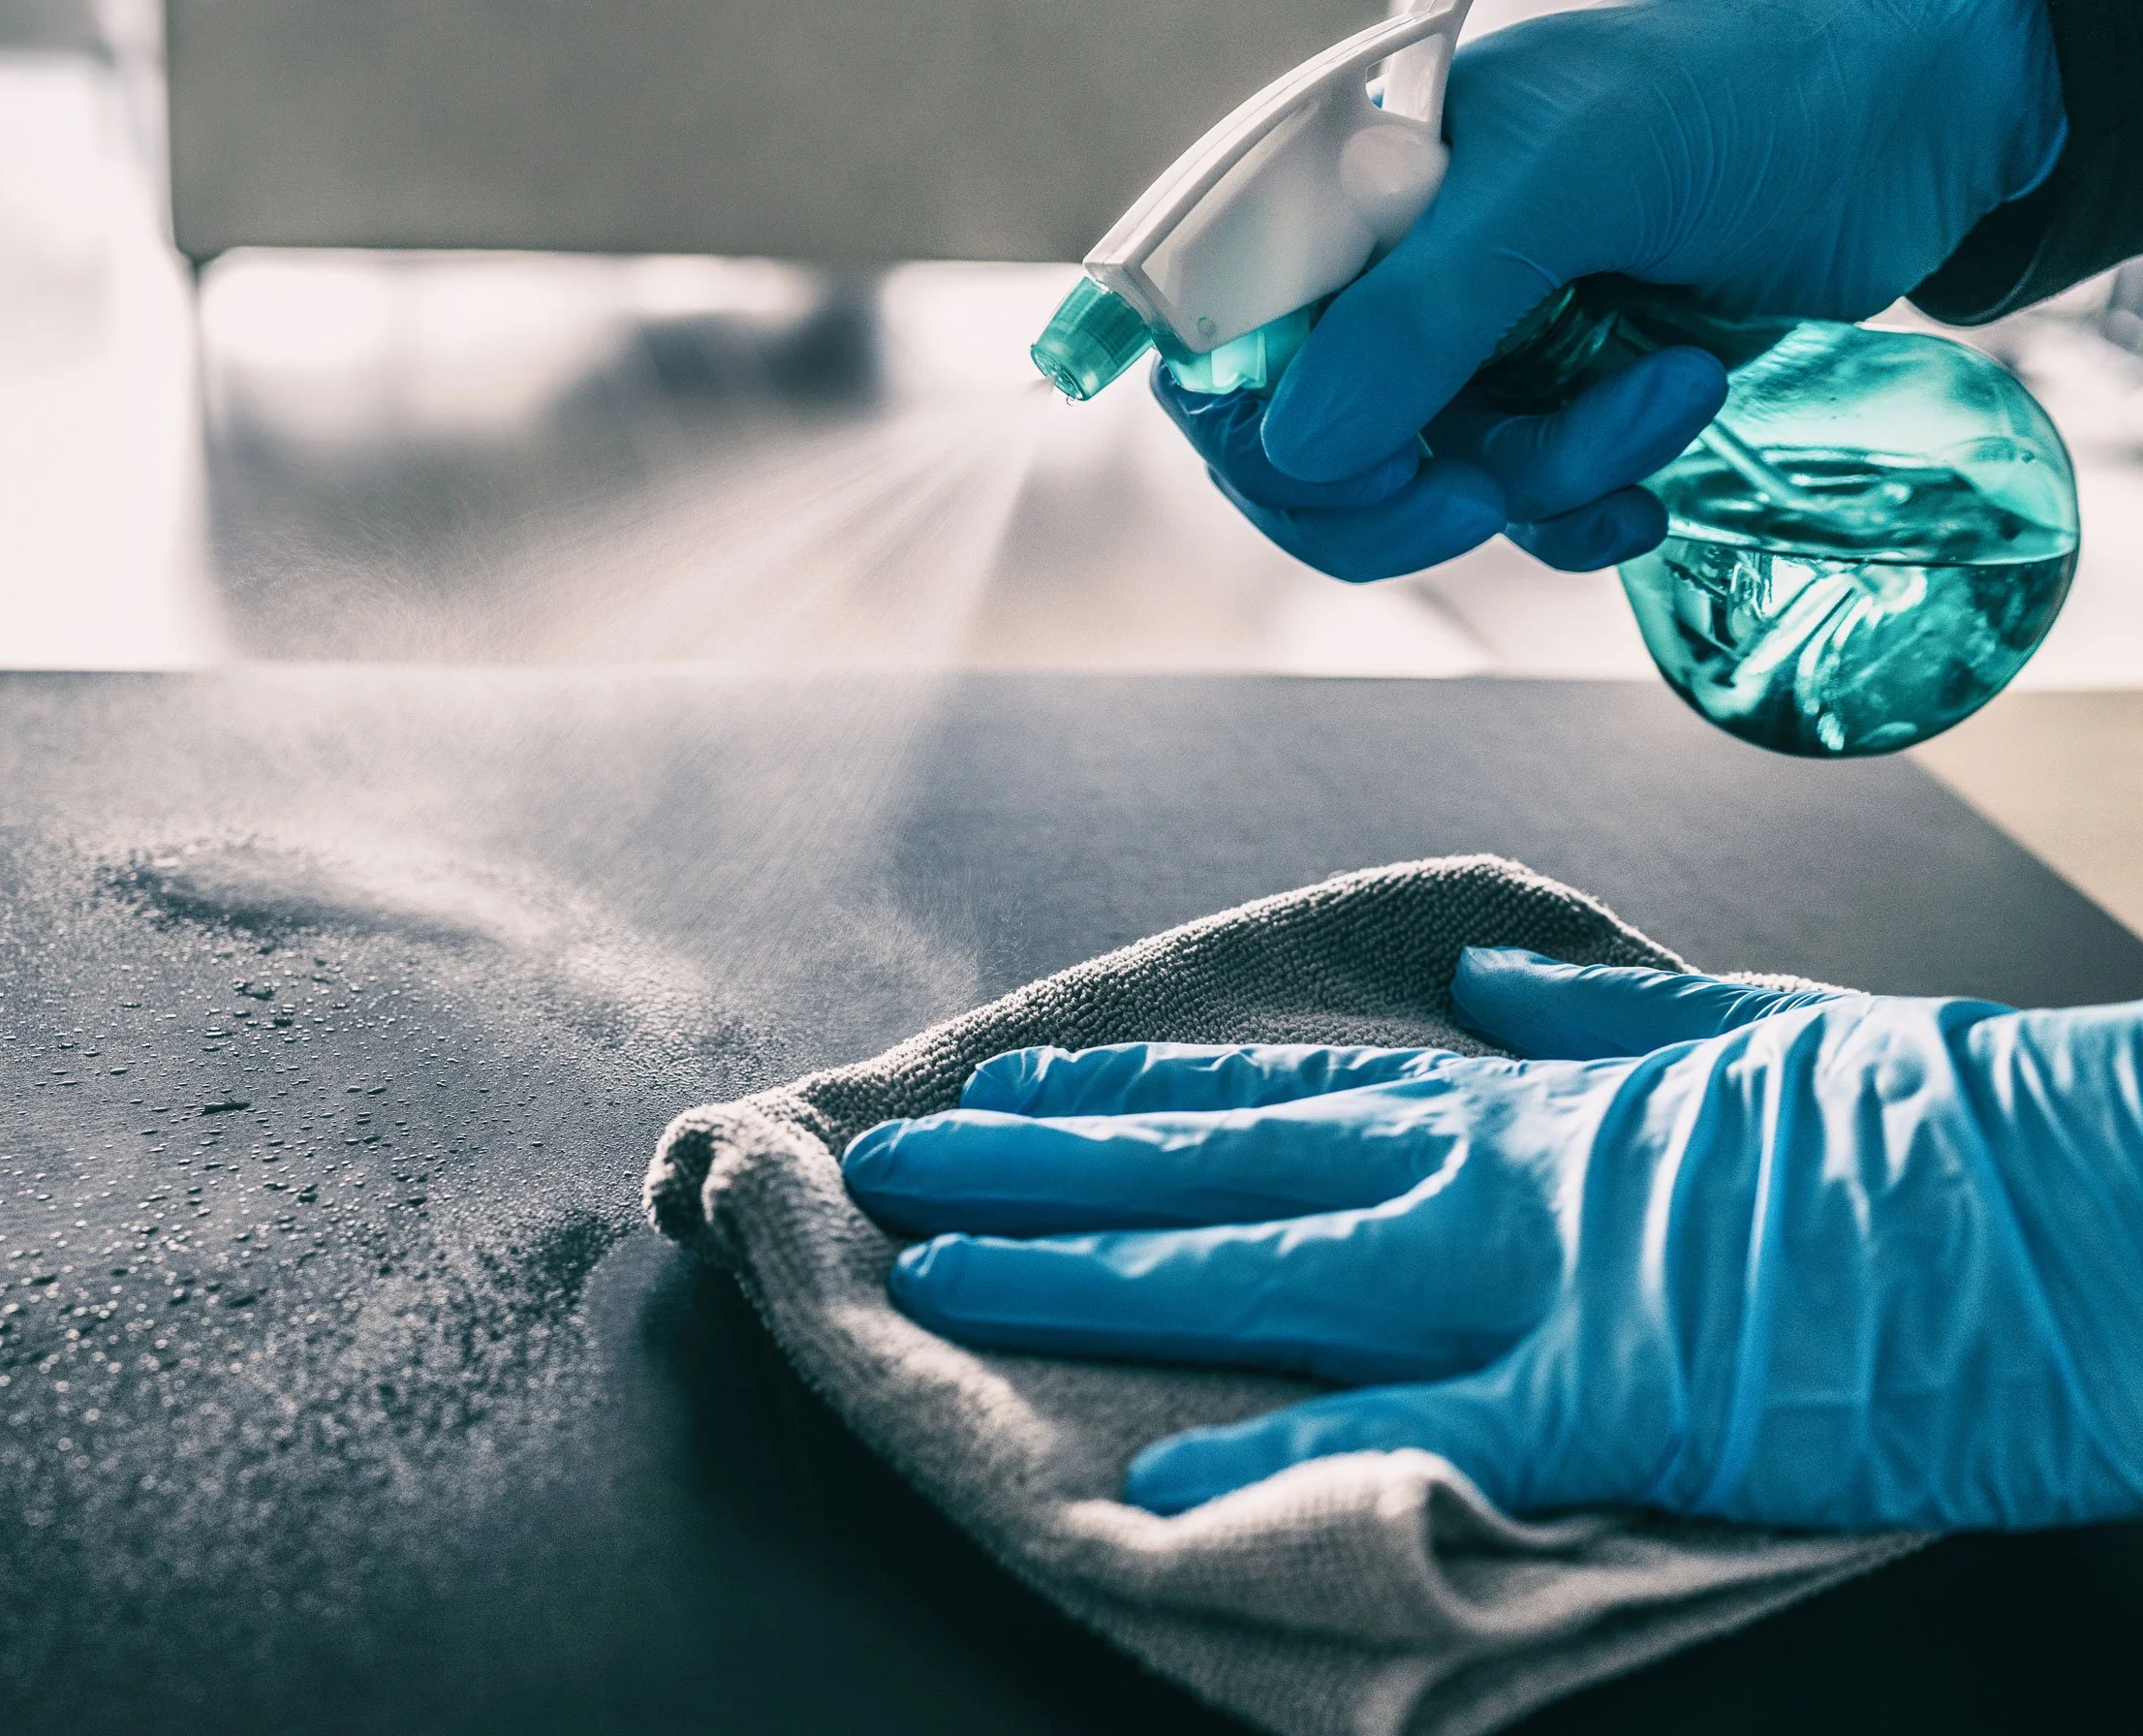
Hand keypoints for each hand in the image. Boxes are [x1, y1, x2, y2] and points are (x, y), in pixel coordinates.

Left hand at [843, 948, 2142, 1530]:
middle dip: (1044, 1162)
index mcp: (1515, 1097)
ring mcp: (1530, 1267)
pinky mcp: (1605, 1386)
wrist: (2067, 1192)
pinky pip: (1411, 1426)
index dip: (1130, 1089)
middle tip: (897, 1162)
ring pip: (1260, 1263)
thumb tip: (1491, 988)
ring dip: (1091, 1272)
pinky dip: (1282, 1453)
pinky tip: (1155, 1485)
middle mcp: (1483, 1164)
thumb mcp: (1735, 1037)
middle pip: (1216, 1159)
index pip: (1274, 1087)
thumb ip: (1593, 1020)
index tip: (1019, 1081)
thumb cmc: (1913, 1126)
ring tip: (947, 1272)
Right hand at [1162, 0, 2067, 578]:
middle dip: (1396, 491)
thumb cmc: (1750, 89)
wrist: (1926, 116)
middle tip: (1488, 492)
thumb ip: (1421, 313)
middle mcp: (1385, 266)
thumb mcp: (1573, 179)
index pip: (1212, 336)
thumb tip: (1297, 448)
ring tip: (1665, 397)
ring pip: (1421, 484)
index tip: (1361, 464)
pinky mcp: (1550, 394)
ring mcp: (1466, 336)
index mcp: (1345, 184)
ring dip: (1542, 480)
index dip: (1255, 428)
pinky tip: (1653, 487)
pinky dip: (1577, 516)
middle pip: (1296, 444)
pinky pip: (1512, 505)